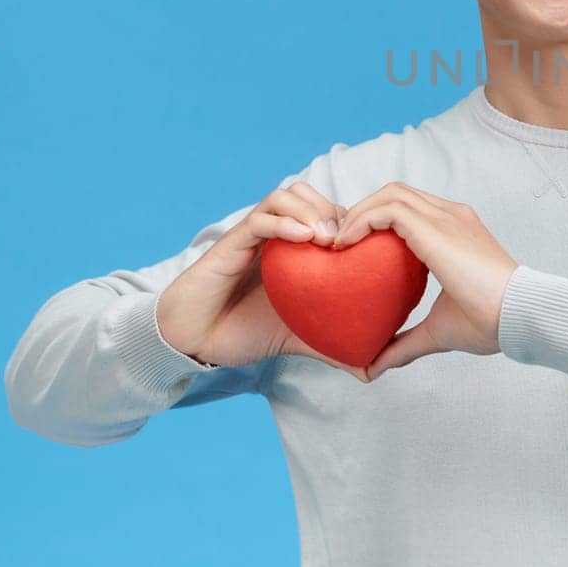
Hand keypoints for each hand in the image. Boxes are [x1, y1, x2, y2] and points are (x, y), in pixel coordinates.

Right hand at [156, 181, 371, 381]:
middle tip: (348, 239)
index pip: (325, 212)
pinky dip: (283, 223)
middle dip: (332, 208)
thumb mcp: (299, 338)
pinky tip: (304, 238)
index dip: (349, 220)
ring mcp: (251, 237)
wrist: (196, 341)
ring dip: (311, 209)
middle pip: (307, 194)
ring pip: (284, 196)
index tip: (366, 245)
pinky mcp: (230, 244)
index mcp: (292, 249)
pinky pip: (257, 220)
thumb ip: (333, 348)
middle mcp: (273, 236)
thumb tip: (371, 372)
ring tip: (328, 238)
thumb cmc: (246, 332)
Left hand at [332, 182, 519, 379]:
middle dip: (362, 211)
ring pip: (389, 194)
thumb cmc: (489, 323)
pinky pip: (387, 209)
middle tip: (337, 242)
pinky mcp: (435, 226)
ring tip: (336, 242)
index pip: (409, 210)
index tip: (352, 249)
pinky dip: (361, 220)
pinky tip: (345, 245)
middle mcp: (450, 216)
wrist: (518, 315)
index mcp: (456, 233)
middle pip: (396, 194)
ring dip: (357, 213)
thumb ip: (405, 344)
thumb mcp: (438, 331)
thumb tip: (373, 368)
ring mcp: (445, 216)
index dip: (377, 222)